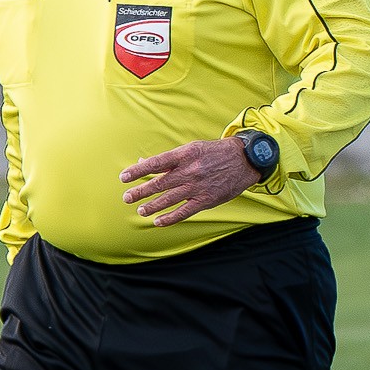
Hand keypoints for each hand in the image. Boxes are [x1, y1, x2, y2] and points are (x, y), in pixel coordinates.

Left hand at [120, 138, 264, 227]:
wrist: (245, 160)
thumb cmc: (214, 152)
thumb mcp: (191, 148)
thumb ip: (168, 159)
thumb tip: (143, 162)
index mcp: (184, 155)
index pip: (155, 163)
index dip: (138, 171)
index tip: (124, 177)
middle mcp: (190, 171)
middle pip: (159, 183)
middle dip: (141, 191)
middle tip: (126, 198)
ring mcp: (198, 187)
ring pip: (169, 199)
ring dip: (152, 206)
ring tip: (140, 210)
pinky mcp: (207, 200)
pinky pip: (185, 211)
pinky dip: (170, 218)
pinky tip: (158, 221)